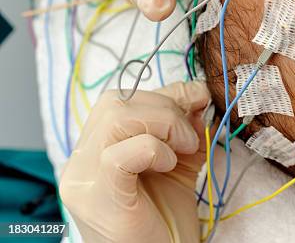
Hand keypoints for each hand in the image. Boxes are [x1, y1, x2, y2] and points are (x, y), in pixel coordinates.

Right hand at [59, 81, 209, 242]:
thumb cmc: (164, 219)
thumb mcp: (178, 162)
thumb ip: (183, 128)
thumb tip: (196, 94)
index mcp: (95, 149)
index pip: (121, 100)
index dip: (163, 94)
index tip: (197, 99)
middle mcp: (80, 161)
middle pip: (115, 103)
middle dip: (165, 107)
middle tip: (190, 135)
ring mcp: (83, 178)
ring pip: (116, 118)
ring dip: (163, 124)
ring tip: (182, 149)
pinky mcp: (97, 196)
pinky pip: (119, 153)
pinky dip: (153, 150)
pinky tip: (168, 166)